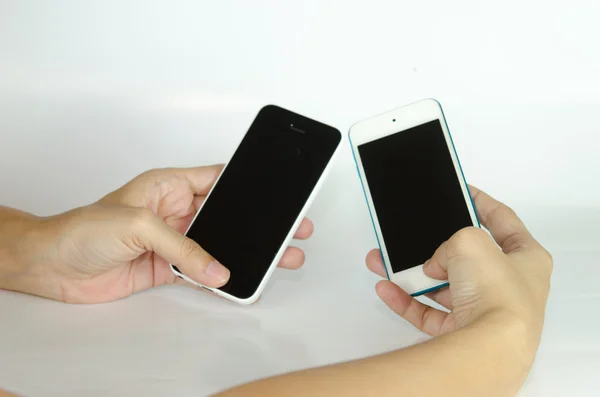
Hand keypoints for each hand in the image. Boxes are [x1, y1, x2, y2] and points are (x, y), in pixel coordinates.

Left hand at [19, 165, 312, 302]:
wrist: (54, 266)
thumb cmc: (84, 228)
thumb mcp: (138, 224)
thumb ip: (182, 247)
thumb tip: (216, 269)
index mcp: (170, 185)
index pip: (218, 179)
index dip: (247, 184)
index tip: (275, 191)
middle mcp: (176, 211)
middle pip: (227, 215)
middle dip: (257, 222)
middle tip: (289, 228)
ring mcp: (174, 241)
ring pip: (219, 245)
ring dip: (245, 252)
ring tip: (277, 256)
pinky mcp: (168, 267)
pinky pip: (202, 271)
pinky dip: (219, 277)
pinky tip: (238, 279)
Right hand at [366, 186, 552, 337]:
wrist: (489, 346)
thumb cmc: (498, 293)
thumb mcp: (470, 240)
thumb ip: (450, 240)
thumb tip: (435, 263)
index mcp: (527, 258)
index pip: (503, 221)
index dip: (482, 203)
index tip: (463, 191)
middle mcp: (508, 286)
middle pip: (465, 258)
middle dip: (434, 246)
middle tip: (416, 234)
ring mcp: (484, 310)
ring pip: (441, 286)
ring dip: (413, 274)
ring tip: (385, 261)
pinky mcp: (461, 332)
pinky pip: (427, 312)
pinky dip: (406, 300)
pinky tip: (386, 287)